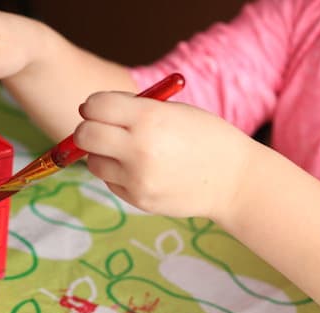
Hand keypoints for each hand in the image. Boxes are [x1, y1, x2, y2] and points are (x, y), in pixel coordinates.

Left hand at [75, 92, 255, 218]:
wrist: (234, 180)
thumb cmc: (204, 137)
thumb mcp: (173, 111)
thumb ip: (133, 109)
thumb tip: (91, 110)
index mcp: (150, 117)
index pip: (96, 106)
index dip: (92, 105)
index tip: (95, 109)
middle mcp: (139, 148)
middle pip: (84, 136)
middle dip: (86, 130)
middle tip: (96, 130)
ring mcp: (137, 178)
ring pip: (93, 162)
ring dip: (101, 154)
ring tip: (125, 151)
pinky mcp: (138, 199)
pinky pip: (110, 182)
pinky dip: (116, 174)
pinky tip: (140, 170)